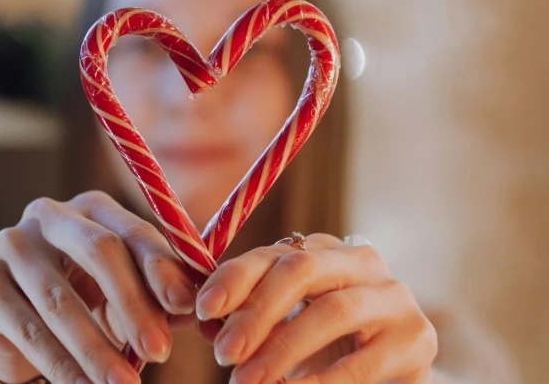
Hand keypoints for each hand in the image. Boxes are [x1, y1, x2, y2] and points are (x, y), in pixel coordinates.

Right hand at [0, 191, 196, 383]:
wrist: (11, 322)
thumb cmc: (82, 298)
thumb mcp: (121, 293)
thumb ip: (154, 294)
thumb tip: (188, 307)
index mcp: (92, 207)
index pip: (134, 231)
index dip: (162, 269)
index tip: (185, 307)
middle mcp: (50, 215)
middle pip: (99, 252)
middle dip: (133, 306)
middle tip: (159, 352)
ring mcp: (12, 244)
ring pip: (61, 299)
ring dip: (96, 348)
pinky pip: (26, 327)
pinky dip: (58, 364)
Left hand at [195, 234, 437, 383]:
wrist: (390, 376)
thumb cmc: (324, 346)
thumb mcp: (283, 327)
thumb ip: (247, 320)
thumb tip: (206, 322)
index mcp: (321, 250)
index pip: (271, 254)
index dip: (234, 278)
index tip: (203, 309)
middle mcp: (359, 260)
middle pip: (301, 271)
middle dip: (256, 312)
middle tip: (223, 354)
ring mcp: (393, 295)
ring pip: (331, 312)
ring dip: (282, 349)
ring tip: (246, 381)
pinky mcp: (417, 337)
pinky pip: (362, 361)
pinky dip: (321, 382)